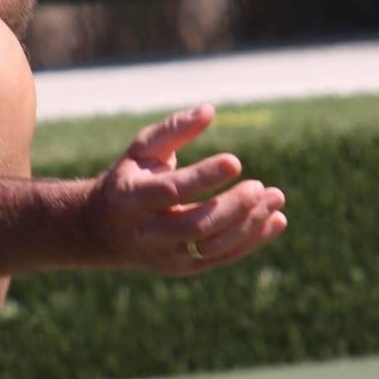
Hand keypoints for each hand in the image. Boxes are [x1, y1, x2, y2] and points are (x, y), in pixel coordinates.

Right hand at [81, 104, 285, 274]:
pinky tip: (276, 220)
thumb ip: (174, 129)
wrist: (102, 230)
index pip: (172, 191)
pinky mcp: (184, 267)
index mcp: (132, 198)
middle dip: (231, 206)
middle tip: (259, 186)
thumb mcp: (141, 150)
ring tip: (276, 198)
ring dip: (249, 224)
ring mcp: (166, 254)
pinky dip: (252, 240)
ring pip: (212, 245)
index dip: (204, 177)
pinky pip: (223, 257)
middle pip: (195, 225)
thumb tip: (210, 110)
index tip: (235, 161)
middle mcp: (147, 232)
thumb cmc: (130, 178)